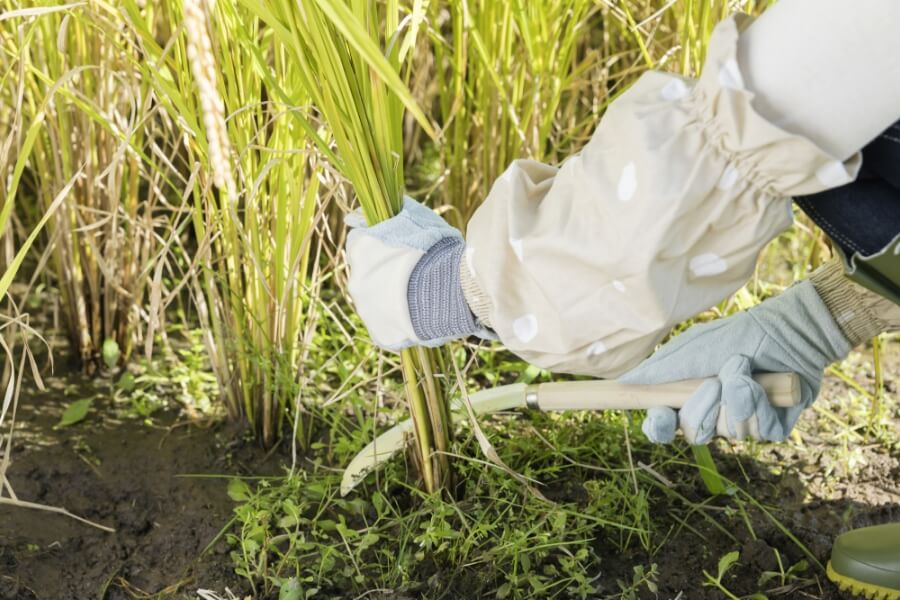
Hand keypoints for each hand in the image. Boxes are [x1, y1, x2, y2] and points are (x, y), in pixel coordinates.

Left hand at [345, 197, 488, 350]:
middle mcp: (356, 279)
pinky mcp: (380, 332)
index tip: (397, 250)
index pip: (360, 243)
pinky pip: (386, 325)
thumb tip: (382, 204)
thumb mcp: (418, 218)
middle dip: (385, 272)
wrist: (453, 289)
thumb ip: (396, 211)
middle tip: (413, 273)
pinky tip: (417, 314)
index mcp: (361, 249)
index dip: (380, 245)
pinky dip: (398, 320)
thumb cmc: (437, 250)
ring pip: (376, 300)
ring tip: (420, 295)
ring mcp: (366, 310)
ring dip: (392, 296)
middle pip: (367, 273)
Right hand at [619, 280, 850, 443]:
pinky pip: (756, 431)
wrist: (790, 330)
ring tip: (744, 369)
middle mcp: (714, 414)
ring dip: (733, 395)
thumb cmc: (739, 335)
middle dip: (702, 405)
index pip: (665, 425)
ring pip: (726, 432)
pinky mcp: (771, 428)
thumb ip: (661, 367)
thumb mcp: (694, 347)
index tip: (659, 415)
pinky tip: (764, 383)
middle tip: (712, 382)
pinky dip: (757, 402)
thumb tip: (625, 380)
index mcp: (689, 396)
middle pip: (692, 432)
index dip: (659, 427)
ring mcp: (742, 422)